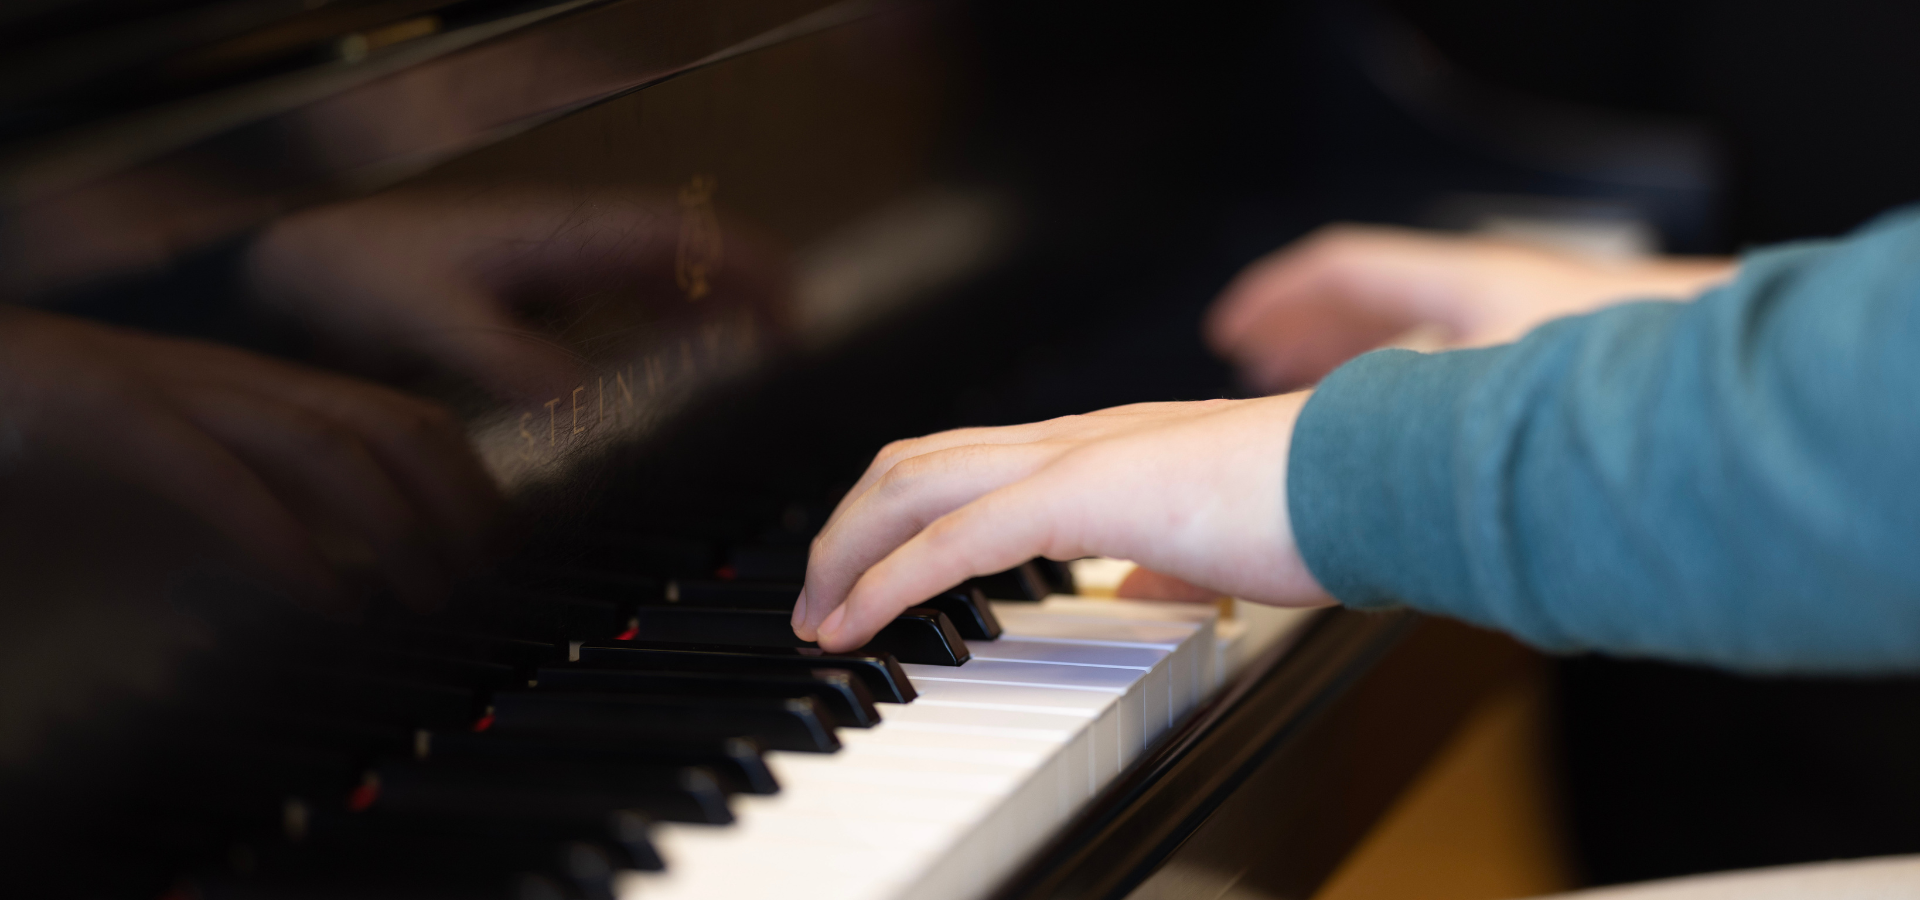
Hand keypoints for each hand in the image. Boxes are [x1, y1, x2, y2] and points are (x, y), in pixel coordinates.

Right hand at [0, 307, 499, 613]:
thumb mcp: (181, 494)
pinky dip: (285, 541)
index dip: (471, 480)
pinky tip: (329, 597)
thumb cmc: (51, 447)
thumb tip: (347, 583)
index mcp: (258, 389)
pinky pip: (218, 476)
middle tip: (487, 577)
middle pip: (388, 423)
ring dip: (396, 523)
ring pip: (324, 442)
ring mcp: (171, 389)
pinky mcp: (102, 416)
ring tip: (429, 593)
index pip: (402, 417)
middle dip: (459, 501)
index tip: (504, 547)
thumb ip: (262, 525)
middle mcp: (232, 378)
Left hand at [246, 189, 788, 403]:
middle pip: (685, 251)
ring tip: (763, 347)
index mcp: (558, 236)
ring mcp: (560, 263)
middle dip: (747, 287)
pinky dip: (672, 321)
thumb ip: (507, 359)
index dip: (739, 270)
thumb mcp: (431, 318)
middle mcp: (571, 242)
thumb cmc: (358, 272)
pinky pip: (628, 297)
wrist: (304, 262)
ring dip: (715, 305)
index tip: (786, 310)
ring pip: (663, 274)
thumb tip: (581, 400)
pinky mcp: (544, 289)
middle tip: (796, 339)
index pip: (675, 238)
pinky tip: (687, 352)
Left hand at [792, 394, 1333, 651]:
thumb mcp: (1216, 538)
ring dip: (846, 552)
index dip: (899, 514)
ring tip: (818, 617)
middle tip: (815, 600)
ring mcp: (1074, 456)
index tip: (867, 576)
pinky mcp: (1085, 493)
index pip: (966, 463)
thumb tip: (1137, 582)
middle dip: (845, 529)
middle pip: (913, 462)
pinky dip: (889, 579)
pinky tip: (859, 620)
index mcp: (1099, 445)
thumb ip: (1163, 555)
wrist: (1372, 474)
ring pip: (914, 485)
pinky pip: (956, 539)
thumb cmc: (1312, 506)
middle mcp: (1071, 437)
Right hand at [1204, 224, 1735, 393]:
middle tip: (1256, 366)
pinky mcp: (1553, 379)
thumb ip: (1391, 411)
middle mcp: (1490, 303)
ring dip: (1356, 370)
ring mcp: (1522, 337)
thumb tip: (1313, 436)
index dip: (1277, 298)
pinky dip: (1409, 403)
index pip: (1341, 268)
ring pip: (1415, 343)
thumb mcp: (1472, 395)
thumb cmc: (1625, 386)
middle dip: (1307, 337)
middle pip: (1373, 305)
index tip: (1232, 327)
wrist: (1729, 398)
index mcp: (1462, 286)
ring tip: (1311, 406)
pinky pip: (1453, 377)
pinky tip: (1398, 455)